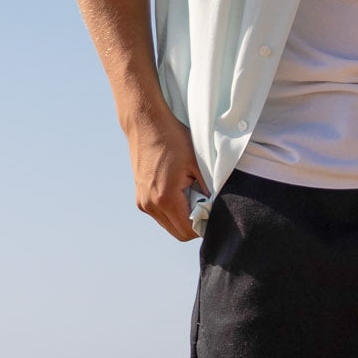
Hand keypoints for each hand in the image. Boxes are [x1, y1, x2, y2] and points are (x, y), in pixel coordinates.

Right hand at [124, 103, 205, 241]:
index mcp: (165, 198)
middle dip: (194, 224)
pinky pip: (160, 215)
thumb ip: (208, 189)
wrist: (145, 123)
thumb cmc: (173, 139)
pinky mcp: (140, 197)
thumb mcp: (197, 162)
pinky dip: (172, 210)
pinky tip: (180, 191)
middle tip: (206, 204)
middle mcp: (150, 205)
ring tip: (192, 194)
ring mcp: (143, 202)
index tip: (214, 213)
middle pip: (178, 233)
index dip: (203, 226)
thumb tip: (217, 208)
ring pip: (168, 225)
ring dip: (182, 217)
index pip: (188, 231)